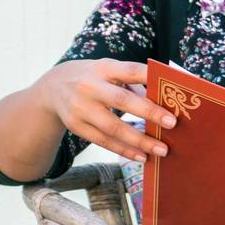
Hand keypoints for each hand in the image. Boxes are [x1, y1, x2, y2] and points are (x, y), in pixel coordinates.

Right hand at [37, 59, 177, 163]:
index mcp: (103, 68)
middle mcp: (89, 86)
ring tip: (162, 150)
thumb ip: (134, 82)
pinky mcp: (76, 126)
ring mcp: (80, 108)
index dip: (149, 78)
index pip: (129, 70)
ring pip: (113, 128)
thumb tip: (165, 100)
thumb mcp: (109, 71)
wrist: (52, 87)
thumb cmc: (94, 78)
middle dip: (149, 112)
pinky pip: (103, 141)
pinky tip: (142, 156)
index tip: (171, 89)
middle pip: (121, 101)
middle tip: (172, 123)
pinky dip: (125, 150)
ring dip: (139, 141)